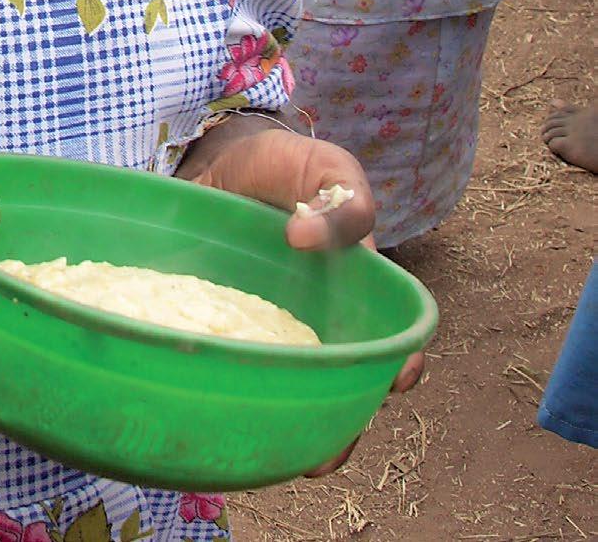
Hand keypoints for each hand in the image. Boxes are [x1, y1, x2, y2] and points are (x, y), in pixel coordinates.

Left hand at [187, 123, 424, 472]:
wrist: (220, 161)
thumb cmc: (282, 165)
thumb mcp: (321, 165)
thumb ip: (337, 195)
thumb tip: (306, 238)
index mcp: (355, 279)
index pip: (388, 329)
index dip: (397, 357)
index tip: (397, 373)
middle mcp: (325, 311)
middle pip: (353, 375)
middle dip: (355, 412)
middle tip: (341, 442)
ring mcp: (280, 323)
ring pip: (308, 386)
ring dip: (316, 424)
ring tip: (309, 456)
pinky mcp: (236, 326)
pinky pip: (254, 370)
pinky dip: (256, 399)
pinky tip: (250, 426)